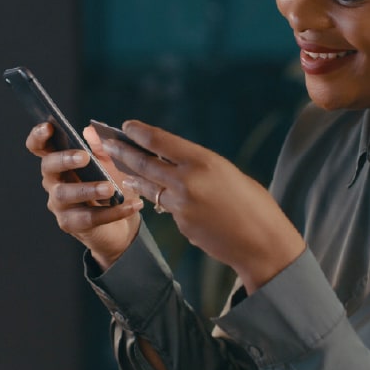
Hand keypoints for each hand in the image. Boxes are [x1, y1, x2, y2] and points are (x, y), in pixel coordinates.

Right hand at [25, 122, 143, 269]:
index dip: (39, 136)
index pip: (40, 147)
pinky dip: (113, 212)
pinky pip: (89, 217)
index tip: (49, 127)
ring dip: (88, 189)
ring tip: (110, 188)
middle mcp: (54, 182)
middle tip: (84, 157)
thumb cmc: (112, 187)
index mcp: (61, 162)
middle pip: (48, 167)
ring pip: (65, 194)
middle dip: (64, 159)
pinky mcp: (71, 224)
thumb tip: (90, 130)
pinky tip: (133, 205)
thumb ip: (101, 148)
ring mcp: (60, 204)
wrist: (123, 223)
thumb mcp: (111, 165)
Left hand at [100, 120, 305, 293]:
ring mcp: (181, 206)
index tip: (126, 126)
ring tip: (122, 171)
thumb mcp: (229, 174)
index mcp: (203, 161)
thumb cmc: (254, 204)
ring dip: (133, 177)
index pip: (160, 141)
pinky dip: (164, 201)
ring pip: (149, 187)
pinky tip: (162, 198)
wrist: (261, 243)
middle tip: (107, 145)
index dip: (139, 132)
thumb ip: (200, 168)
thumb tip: (177, 163)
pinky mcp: (181, 225)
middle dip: (122, 152)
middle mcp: (187, 181)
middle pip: (144, 163)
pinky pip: (167, 208)